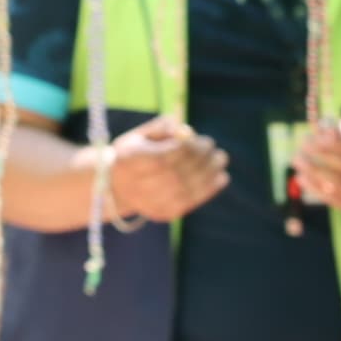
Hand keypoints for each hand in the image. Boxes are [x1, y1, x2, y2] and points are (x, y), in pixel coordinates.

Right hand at [100, 118, 228, 223]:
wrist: (119, 188)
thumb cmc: (134, 154)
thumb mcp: (140, 135)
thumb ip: (162, 128)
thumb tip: (186, 130)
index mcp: (130, 160)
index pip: (164, 158)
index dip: (188, 149)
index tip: (203, 141)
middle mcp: (139, 185)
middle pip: (177, 174)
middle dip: (201, 160)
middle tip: (214, 149)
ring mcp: (152, 202)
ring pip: (187, 189)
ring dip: (209, 173)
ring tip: (221, 159)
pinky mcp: (164, 213)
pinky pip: (190, 201)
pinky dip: (209, 189)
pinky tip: (221, 177)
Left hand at [291, 115, 340, 219]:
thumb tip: (323, 129)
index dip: (335, 144)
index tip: (314, 137)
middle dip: (321, 156)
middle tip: (301, 148)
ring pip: (340, 186)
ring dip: (314, 173)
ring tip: (297, 161)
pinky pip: (335, 200)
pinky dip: (315, 189)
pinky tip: (301, 178)